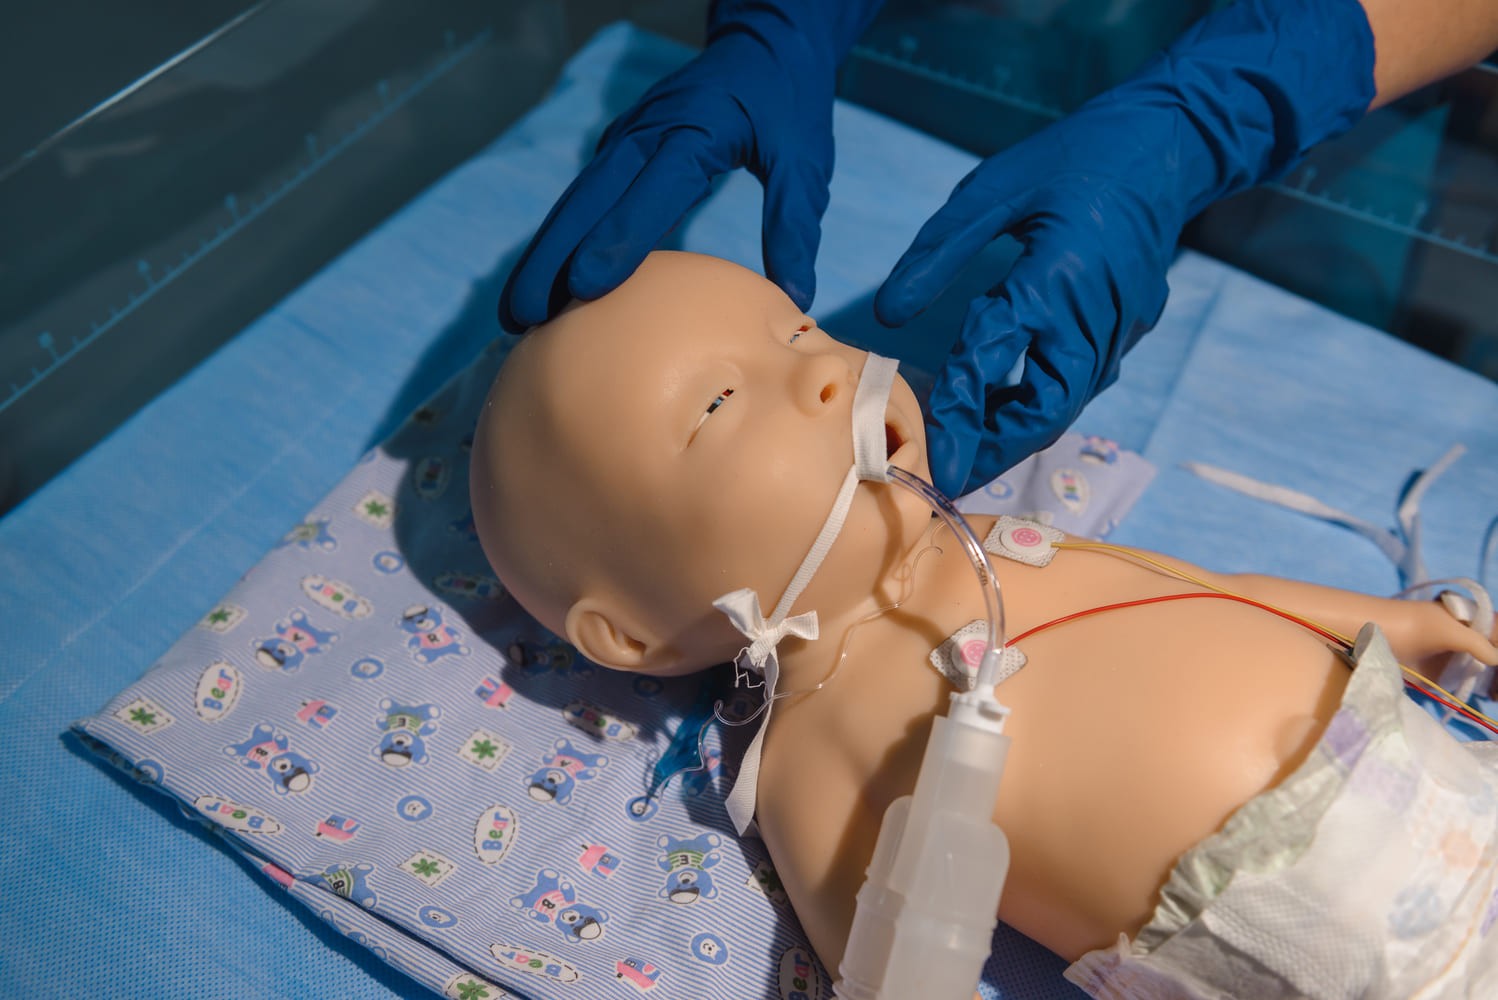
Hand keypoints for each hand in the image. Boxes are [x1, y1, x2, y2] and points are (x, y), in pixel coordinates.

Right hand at [499, 2, 884, 332]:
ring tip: (516, 313)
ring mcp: (627, 139)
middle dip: (551, 259)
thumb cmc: (787, 103)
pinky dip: (559, 240)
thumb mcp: (805, 160)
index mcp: (695, 129)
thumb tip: (797, 297)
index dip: (616, 238)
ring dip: (543, 255)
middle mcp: (648, 132)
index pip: (650, 190)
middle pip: (589, 199)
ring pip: (576, 202)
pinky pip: (583, 200)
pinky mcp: (621, 150)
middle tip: (522, 317)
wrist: (766, 42)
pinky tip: (544, 284)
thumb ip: (796, 225)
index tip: (584, 286)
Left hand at [875, 0, 1376, 497]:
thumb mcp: (992, 189)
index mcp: (1055, 276)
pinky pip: (1084, 379)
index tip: (931, 453)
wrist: (1169, 143)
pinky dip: (1042, 398)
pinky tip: (1005, 399)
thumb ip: (937, 253)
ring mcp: (1121, 325)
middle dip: (995, 447)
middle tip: (950, 472)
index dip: (958, 410)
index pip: (994, 357)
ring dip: (1018, 427)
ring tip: (968, 441)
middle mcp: (1093, 313)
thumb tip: (888, 315)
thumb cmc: (1070, 157)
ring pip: (1067, 401)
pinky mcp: (1132, 326)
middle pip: (1045, 408)